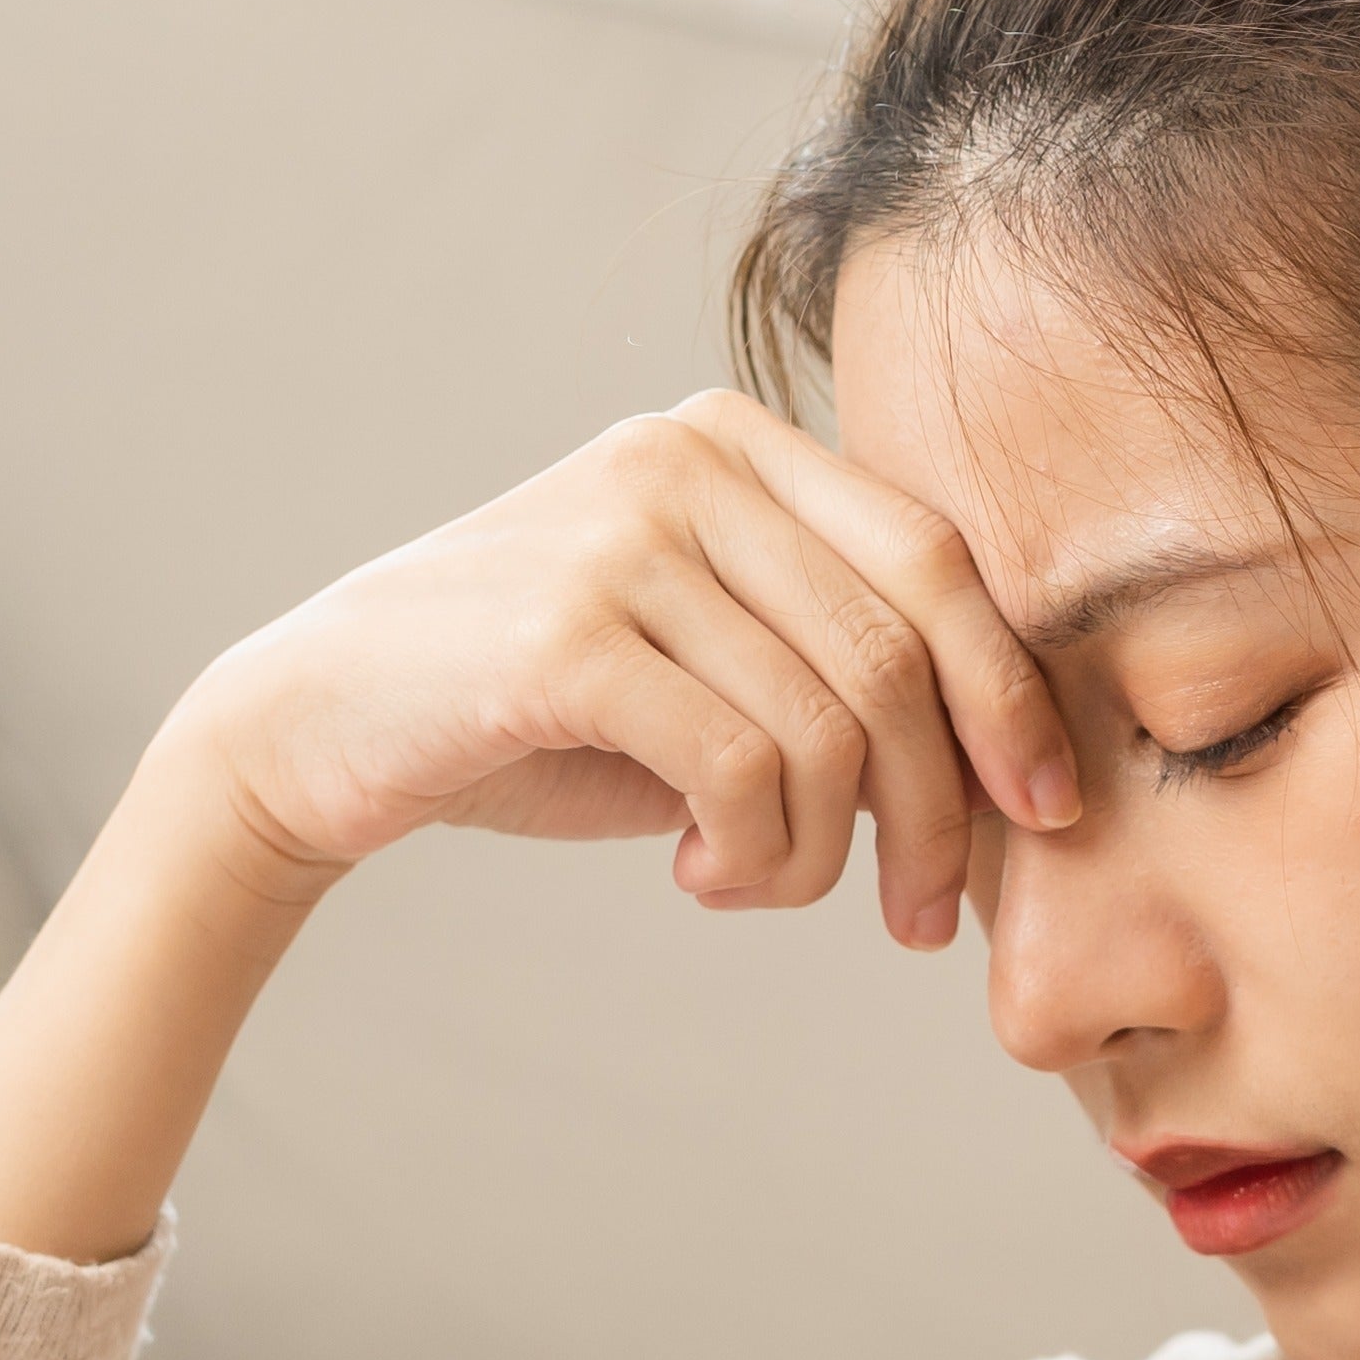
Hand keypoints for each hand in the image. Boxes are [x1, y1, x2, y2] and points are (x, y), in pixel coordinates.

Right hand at [0, 392, 1074, 1262]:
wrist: (316, 727)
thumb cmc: (539, 713)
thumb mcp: (706, 658)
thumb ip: (833, 665)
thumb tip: (1015, 769)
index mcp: (737, 443)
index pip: (941, 566)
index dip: (1012, 699)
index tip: (1043, 816)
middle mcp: (686, 461)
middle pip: (901, 656)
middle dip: (936, 810)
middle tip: (916, 915)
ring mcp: (622, 537)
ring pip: (830, 727)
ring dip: (819, 853)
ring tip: (754, 885)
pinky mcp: (565, 637)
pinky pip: (744, 770)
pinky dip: (752, 855)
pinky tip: (699, 876)